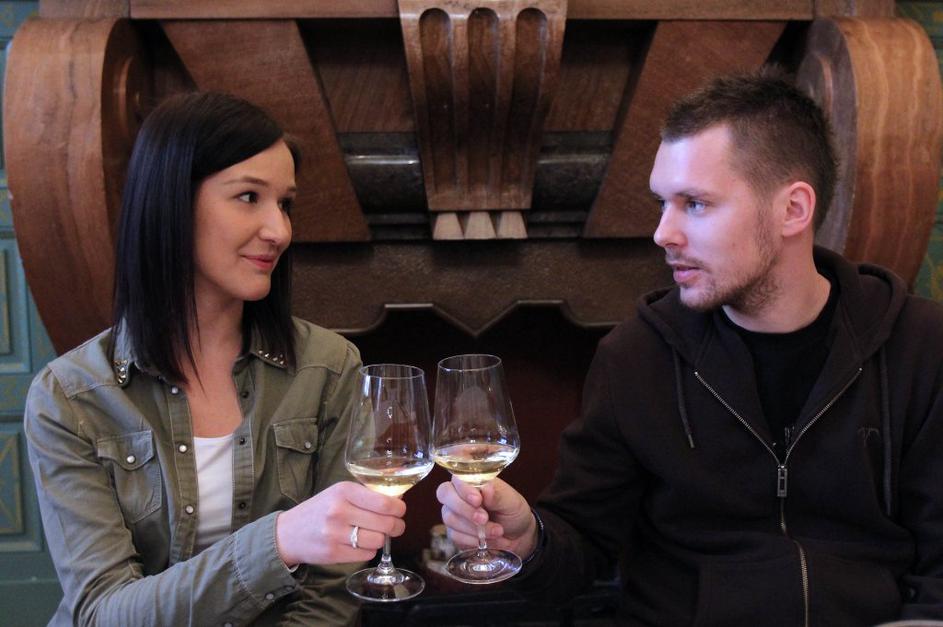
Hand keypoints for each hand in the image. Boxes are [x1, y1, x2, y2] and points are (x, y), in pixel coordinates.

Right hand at [275, 481, 405, 566]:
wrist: (287, 533)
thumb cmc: (320, 510)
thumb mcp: (339, 493)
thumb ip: (366, 495)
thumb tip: (398, 501)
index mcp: (344, 491)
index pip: (385, 503)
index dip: (399, 509)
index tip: (400, 510)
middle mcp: (339, 511)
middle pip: (386, 523)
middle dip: (396, 526)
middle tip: (395, 526)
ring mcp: (335, 534)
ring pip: (379, 540)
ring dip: (382, 539)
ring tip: (375, 534)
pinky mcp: (333, 553)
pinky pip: (367, 554)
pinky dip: (369, 550)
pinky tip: (360, 544)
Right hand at [436, 476, 537, 558]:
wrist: (517, 537)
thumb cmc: (513, 512)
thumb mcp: (512, 502)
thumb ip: (498, 495)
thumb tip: (487, 488)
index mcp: (472, 481)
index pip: (457, 478)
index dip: (464, 489)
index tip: (478, 500)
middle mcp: (458, 494)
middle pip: (445, 494)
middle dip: (465, 509)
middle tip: (484, 519)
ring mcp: (453, 513)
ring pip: (450, 517)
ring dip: (473, 528)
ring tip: (496, 531)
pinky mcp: (454, 532)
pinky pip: (455, 536)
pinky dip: (472, 540)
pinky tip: (486, 540)